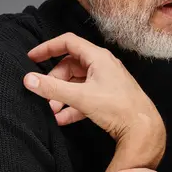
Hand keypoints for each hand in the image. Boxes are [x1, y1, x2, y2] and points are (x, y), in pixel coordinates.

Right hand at [23, 32, 164, 143]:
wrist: (143, 129)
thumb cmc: (118, 108)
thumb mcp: (81, 97)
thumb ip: (53, 88)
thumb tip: (29, 79)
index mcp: (98, 57)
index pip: (68, 42)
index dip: (48, 48)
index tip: (32, 58)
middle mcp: (103, 66)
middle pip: (70, 65)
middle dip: (55, 81)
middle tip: (44, 95)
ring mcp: (106, 81)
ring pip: (77, 83)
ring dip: (62, 95)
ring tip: (51, 110)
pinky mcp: (108, 97)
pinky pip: (85, 97)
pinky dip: (72, 106)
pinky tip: (62, 119)